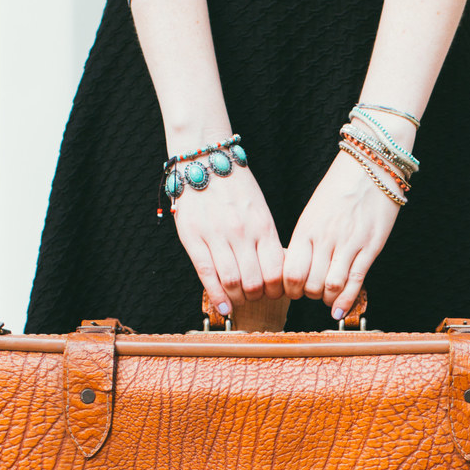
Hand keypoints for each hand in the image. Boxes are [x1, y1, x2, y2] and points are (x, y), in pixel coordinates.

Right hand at [169, 162, 283, 315]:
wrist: (205, 161)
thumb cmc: (235, 187)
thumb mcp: (260, 210)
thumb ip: (266, 239)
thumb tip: (274, 271)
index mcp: (262, 226)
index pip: (276, 272)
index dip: (277, 291)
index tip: (273, 294)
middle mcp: (241, 233)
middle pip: (255, 282)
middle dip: (257, 297)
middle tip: (254, 298)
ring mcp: (216, 236)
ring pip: (232, 282)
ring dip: (238, 299)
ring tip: (238, 300)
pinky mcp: (193, 238)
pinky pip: (207, 274)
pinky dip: (217, 297)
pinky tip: (224, 309)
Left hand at [284, 149, 402, 318]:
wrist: (371, 166)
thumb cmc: (340, 188)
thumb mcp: (314, 212)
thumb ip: (306, 240)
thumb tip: (298, 267)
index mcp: (306, 229)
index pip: (289, 272)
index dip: (289, 289)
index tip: (293, 289)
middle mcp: (325, 239)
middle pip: (309, 284)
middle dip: (308, 295)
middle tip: (311, 292)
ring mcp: (349, 244)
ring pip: (331, 287)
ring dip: (327, 298)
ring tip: (328, 296)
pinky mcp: (370, 247)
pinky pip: (355, 281)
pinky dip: (346, 302)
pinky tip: (339, 311)